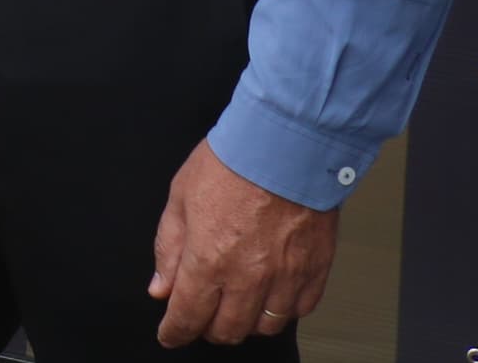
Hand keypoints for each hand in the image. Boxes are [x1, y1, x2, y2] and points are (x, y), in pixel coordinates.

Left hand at [148, 141, 334, 345]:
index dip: (175, 331)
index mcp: (209, 259)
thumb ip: (169, 248)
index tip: (171, 334)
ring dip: (245, 323)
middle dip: (208, 329)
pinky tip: (270, 295)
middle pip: (227, 330)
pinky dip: (282, 310)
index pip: (188, 316)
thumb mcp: (180, 198)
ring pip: (264, 326)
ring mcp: (286, 277)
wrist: (285, 142)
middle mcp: (248, 276)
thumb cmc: (233, 161)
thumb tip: (162, 287)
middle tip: (201, 317)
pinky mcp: (315, 270)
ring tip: (236, 305)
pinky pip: (298, 310)